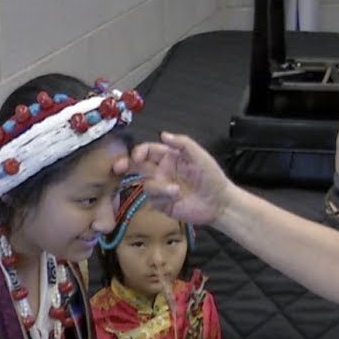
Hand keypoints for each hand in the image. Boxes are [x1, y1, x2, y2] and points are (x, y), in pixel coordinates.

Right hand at [113, 131, 232, 226]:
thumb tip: (163, 133)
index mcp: (169, 157)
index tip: (137, 156)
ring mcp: (161, 188)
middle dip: (126, 165)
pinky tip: (176, 198)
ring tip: (176, 191)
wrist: (219, 203)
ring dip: (158, 187)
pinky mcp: (162, 204)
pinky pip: (153, 200)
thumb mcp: (200, 156)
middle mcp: (162, 171)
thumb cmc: (211, 177)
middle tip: (118, 167)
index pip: (148, 150)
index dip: (139, 151)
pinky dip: (163, 198)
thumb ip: (182, 143)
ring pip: (146, 185)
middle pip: (138, 166)